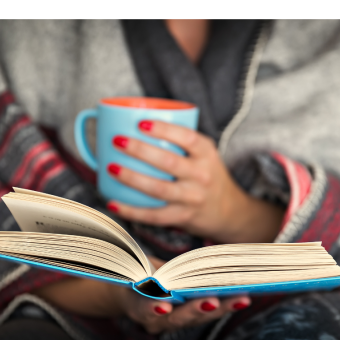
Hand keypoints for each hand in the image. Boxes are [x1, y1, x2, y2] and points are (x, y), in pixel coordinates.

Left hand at [107, 120, 283, 242]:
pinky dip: (131, 210)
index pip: (187, 138)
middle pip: (168, 162)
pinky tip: (113, 202)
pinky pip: (154, 215)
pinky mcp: (183, 217)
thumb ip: (180, 141)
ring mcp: (192, 198)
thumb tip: (134, 122)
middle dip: (140, 150)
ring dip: (131, 178)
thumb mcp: (204, 154)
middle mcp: (201, 175)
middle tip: (117, 140)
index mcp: (206, 153)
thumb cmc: (207, 175)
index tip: (141, 123)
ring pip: (158, 189)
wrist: (229, 210)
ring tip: (110, 167)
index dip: (164, 130)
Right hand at [114, 257, 250, 333]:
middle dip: (197, 308)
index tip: (164, 306)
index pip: (144, 310)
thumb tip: (152, 267)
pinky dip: (226, 304)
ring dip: (221, 307)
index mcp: (137, 307)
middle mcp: (158, 320)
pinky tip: (243, 296)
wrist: (135, 287)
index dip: (153, 308)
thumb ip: (143, 272)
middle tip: (212, 301)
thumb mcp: (134, 270)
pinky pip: (210, 313)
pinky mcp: (192, 316)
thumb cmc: (135, 274)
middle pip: (179, 317)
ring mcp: (176, 321)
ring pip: (200, 317)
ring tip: (240, 298)